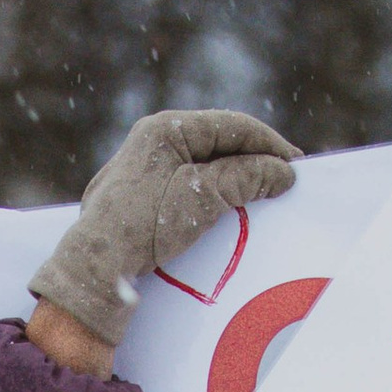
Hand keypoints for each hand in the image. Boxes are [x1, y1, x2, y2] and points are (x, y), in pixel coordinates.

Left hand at [25, 108, 300, 353]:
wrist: (95, 266)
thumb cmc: (145, 225)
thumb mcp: (203, 197)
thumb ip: (246, 178)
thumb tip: (284, 172)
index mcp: (165, 128)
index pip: (231, 125)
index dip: (269, 144)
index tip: (296, 165)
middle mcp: (152, 141)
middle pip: (218, 143)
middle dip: (254, 161)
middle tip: (284, 180)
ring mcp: (143, 169)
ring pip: (203, 165)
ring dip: (235, 179)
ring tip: (262, 197)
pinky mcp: (139, 197)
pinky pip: (187, 186)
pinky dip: (213, 195)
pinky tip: (228, 212)